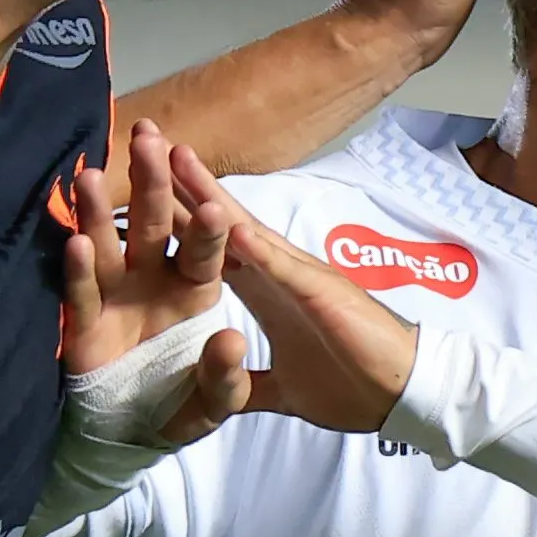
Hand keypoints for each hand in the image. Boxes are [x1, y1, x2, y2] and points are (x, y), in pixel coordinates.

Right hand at [61, 120, 252, 443]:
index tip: (213, 201)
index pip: (204, 249)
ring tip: (89, 176)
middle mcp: (154, 279)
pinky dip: (78, 269)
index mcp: (196, 287)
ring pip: (107, 244)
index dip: (207, 225)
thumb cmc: (178, 408)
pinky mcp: (84, 321)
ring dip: (97, 212)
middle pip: (153, 223)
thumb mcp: (213, 404)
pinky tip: (73, 243)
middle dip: (150, 181)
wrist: (129, 435)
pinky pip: (81, 291)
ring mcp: (116, 294)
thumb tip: (230, 338)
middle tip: (147, 137)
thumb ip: (225, 378)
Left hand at [163, 152, 421, 435]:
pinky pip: (286, 271)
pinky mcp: (323, 297)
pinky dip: (259, 250)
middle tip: (144, 139)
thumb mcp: (281, 390)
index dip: (173, 216)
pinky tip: (231, 225)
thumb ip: (245, 384)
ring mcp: (300, 280)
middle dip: (181, 183)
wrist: (402, 397)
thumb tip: (218, 386)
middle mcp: (276, 274)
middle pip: (219, 222)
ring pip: (247, 231)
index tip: (134, 187)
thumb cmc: (350, 385)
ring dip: (211, 197)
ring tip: (176, 159)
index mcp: (263, 292)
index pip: (208, 247)